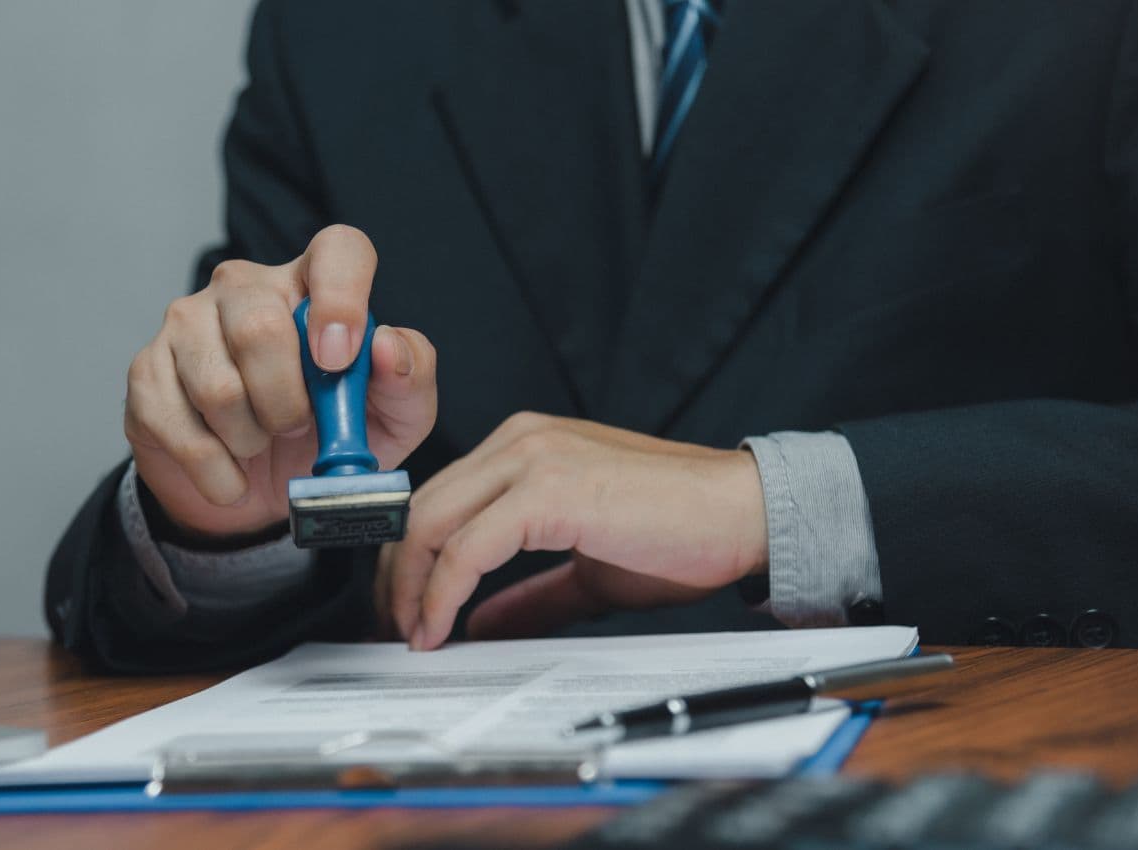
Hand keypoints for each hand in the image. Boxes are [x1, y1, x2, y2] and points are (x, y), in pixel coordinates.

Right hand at [125, 225, 437, 539]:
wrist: (257, 489)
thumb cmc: (329, 435)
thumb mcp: (391, 417)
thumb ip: (408, 377)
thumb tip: (388, 347)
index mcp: (312, 284)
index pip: (337, 250)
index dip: (341, 297)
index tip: (338, 360)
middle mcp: (245, 287)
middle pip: (260, 328)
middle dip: (287, 403)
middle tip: (296, 427)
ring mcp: (187, 322)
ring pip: (218, 386)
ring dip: (251, 440)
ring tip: (260, 446)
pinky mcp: (147, 370)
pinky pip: (180, 428)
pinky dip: (216, 471)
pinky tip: (229, 474)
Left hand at [377, 413, 767, 649]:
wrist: (742, 516)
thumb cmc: (679, 535)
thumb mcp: (586, 570)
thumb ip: (529, 594)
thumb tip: (478, 625)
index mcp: (524, 447)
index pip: (437, 500)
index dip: (410, 560)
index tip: (406, 611)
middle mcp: (519, 442)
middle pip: (421, 509)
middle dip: (398, 577)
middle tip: (395, 631)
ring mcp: (531, 459)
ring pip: (432, 523)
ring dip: (412, 589)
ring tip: (413, 637)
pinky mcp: (548, 490)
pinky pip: (468, 548)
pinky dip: (444, 592)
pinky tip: (441, 628)